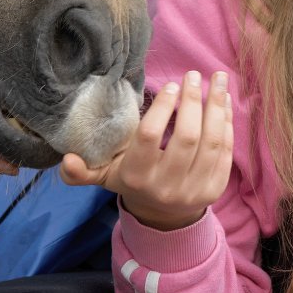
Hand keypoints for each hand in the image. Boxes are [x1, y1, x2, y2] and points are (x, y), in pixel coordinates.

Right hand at [60, 70, 232, 229]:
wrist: (164, 216)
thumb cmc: (132, 181)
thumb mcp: (104, 176)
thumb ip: (82, 171)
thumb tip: (66, 160)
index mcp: (137, 177)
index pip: (150, 138)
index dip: (162, 109)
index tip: (170, 86)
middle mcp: (167, 187)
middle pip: (186, 138)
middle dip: (193, 101)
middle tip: (193, 75)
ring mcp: (195, 190)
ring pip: (212, 142)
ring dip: (216, 106)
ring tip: (216, 79)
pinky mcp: (216, 189)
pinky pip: (226, 151)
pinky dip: (226, 122)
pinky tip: (223, 100)